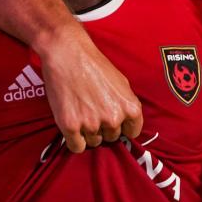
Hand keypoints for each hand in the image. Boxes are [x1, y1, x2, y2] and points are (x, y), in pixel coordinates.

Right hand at [37, 24, 143, 151]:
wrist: (68, 54)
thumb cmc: (94, 64)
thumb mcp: (121, 82)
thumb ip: (126, 104)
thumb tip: (127, 122)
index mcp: (130, 107)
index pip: (133, 132)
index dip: (123, 127)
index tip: (115, 123)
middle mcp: (113, 118)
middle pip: (112, 138)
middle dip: (104, 128)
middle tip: (93, 111)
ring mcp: (92, 124)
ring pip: (94, 142)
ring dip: (88, 133)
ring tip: (81, 112)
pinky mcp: (71, 127)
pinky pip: (77, 147)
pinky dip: (74, 140)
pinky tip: (73, 125)